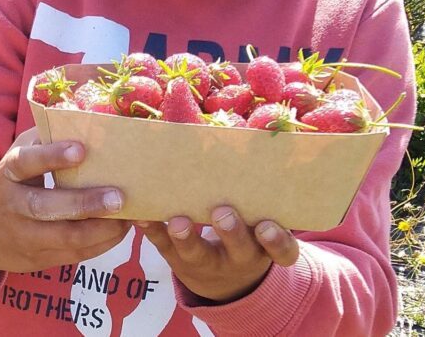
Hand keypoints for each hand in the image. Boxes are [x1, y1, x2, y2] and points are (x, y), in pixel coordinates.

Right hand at [0, 128, 130, 287]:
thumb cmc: (10, 183)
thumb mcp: (17, 156)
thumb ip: (44, 139)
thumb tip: (87, 117)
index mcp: (6, 175)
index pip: (24, 163)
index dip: (50, 156)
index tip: (81, 149)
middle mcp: (13, 206)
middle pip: (46, 207)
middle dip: (84, 203)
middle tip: (118, 197)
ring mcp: (24, 237)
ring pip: (64, 237)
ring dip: (101, 229)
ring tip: (128, 216)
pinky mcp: (38, 259)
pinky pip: (73, 254)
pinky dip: (100, 244)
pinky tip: (120, 230)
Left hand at [136, 207, 298, 302]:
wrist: (226, 283)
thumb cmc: (249, 236)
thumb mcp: (264, 226)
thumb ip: (265, 197)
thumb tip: (258, 141)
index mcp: (266, 248)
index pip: (281, 251)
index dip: (276, 241)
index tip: (267, 226)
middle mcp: (240, 259)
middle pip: (240, 250)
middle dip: (231, 232)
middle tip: (222, 214)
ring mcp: (208, 264)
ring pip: (198, 254)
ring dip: (186, 238)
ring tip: (178, 222)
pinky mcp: (179, 262)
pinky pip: (165, 249)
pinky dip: (154, 231)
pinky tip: (143, 216)